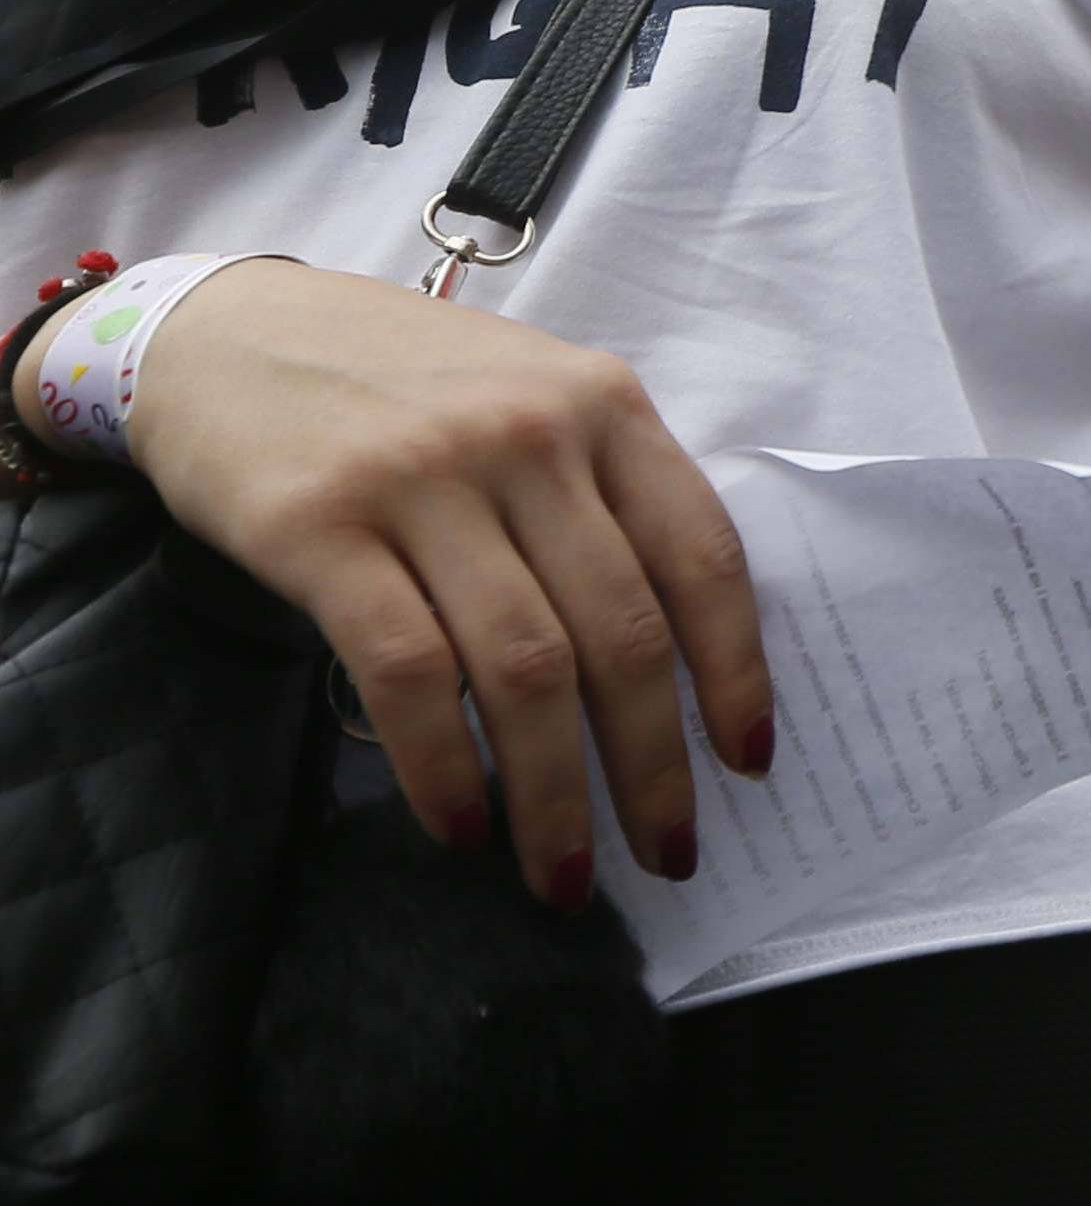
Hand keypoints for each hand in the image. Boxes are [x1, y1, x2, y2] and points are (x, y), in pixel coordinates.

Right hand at [85, 260, 772, 905]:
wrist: (230, 331)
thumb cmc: (397, 383)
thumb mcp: (527, 397)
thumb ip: (599, 494)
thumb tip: (670, 663)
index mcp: (600, 405)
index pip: (701, 556)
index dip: (734, 672)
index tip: (746, 761)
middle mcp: (527, 435)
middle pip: (620, 632)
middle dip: (650, 767)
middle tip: (664, 853)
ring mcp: (424, 477)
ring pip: (524, 669)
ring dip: (552, 796)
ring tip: (558, 874)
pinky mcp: (324, 526)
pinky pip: (409, 673)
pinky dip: (444, 766)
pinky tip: (460, 825)